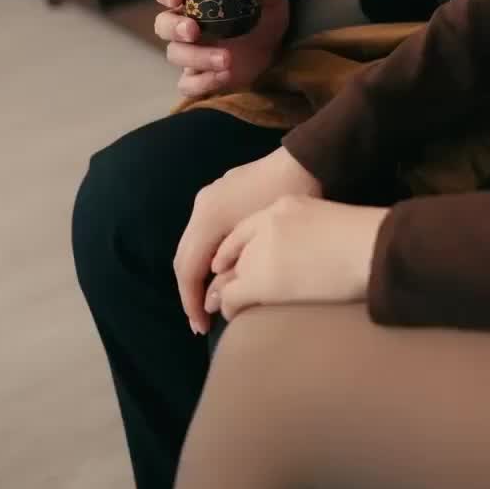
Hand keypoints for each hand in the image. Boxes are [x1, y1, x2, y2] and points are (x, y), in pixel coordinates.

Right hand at [153, 0, 288, 100]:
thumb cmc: (261, 20)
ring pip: (175, 54)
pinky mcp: (198, 78)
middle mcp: (185, 25)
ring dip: (197, 57)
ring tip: (226, 59)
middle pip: (163, 24)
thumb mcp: (272, 4)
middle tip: (193, 30)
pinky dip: (203, 82)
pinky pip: (187, 84)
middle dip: (174, 27)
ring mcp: (189, 53)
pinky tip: (225, 76)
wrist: (272, 53)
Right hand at [174, 145, 320, 334]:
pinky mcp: (221, 195)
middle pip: (184, 258)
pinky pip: (205, 234)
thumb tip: (216, 301)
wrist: (306, 160)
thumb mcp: (262, 240)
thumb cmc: (287, 200)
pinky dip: (208, 257)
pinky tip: (223, 272)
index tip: (202, 328)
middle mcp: (201, 207)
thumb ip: (235, 271)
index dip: (191, 302)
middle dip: (191, 293)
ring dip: (199, 275)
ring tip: (213, 301)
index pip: (187, 270)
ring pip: (193, 245)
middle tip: (203, 322)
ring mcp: (209, 198)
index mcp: (207, 218)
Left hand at [204, 195, 385, 319]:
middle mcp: (267, 223)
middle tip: (222, 292)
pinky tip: (235, 315)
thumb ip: (308, 235)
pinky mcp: (259, 278)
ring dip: (227, 291)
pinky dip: (230, 306)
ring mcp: (261, 250)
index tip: (231, 268)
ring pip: (231, 275)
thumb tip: (303, 258)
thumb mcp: (331, 224)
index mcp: (286, 206)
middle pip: (236, 253)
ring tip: (227, 307)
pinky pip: (232, 295)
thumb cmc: (366, 239)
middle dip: (228, 273)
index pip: (247, 230)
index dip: (235, 252)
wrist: (371, 248)